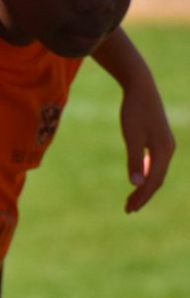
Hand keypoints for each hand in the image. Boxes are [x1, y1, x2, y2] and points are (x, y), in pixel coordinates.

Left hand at [119, 77, 175, 212]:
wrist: (141, 87)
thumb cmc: (134, 110)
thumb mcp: (132, 135)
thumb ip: (134, 159)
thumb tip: (136, 184)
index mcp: (163, 151)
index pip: (153, 181)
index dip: (142, 196)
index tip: (129, 209)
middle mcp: (168, 150)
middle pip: (157, 179)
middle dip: (143, 195)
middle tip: (129, 209)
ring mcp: (165, 144)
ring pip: (157, 172)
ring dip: (145, 186)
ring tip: (132, 198)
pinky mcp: (159, 139)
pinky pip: (155, 163)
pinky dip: (147, 173)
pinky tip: (138, 177)